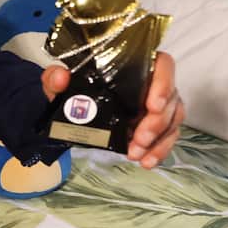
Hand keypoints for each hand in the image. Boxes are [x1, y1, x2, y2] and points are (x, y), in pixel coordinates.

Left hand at [40, 51, 183, 168]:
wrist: (71, 110)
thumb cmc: (72, 90)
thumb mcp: (59, 84)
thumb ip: (55, 78)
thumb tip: (60, 77)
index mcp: (133, 65)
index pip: (162, 65)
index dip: (163, 83)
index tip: (153, 105)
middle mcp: (151, 83)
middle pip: (170, 97)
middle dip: (157, 122)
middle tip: (139, 139)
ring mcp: (156, 105)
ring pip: (172, 119)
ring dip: (158, 140)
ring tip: (136, 154)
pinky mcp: (156, 125)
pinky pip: (167, 136)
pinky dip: (160, 150)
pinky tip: (147, 162)